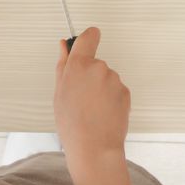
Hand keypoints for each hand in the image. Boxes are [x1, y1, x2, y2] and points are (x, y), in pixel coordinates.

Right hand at [54, 27, 131, 183]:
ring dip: (100, 89)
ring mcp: (114, 79)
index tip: (86, 41)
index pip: (88, 37)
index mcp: (79, 65)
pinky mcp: (126, 91)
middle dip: (88, 75)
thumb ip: (63, 65)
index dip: (87, 38)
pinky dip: (110, 98)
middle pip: (94, 63)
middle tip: (79, 97)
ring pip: (105, 78)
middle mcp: (99, 68)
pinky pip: (116, 90)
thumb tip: (63, 45)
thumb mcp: (59, 93)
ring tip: (90, 110)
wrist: (94, 147)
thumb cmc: (72, 124)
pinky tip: (102, 113)